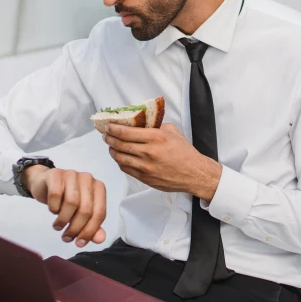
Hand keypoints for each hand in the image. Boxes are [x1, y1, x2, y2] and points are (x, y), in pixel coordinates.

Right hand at [23, 165, 106, 247]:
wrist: (44, 184)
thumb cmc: (65, 199)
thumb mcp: (79, 213)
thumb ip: (91, 226)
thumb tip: (101, 239)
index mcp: (99, 188)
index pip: (100, 213)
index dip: (90, 231)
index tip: (80, 243)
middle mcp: (88, 179)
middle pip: (86, 209)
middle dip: (76, 228)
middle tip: (66, 237)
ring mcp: (72, 174)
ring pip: (72, 202)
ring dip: (63, 219)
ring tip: (58, 226)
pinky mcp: (56, 173)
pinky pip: (56, 194)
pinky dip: (54, 207)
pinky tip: (53, 211)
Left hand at [103, 123, 221, 200]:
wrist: (194, 173)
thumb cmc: (185, 152)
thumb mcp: (172, 131)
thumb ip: (155, 126)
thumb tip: (140, 123)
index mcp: (155, 138)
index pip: (125, 132)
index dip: (113, 128)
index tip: (108, 126)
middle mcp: (148, 152)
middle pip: (119, 144)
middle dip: (109, 138)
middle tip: (106, 135)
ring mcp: (145, 167)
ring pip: (120, 158)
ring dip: (112, 150)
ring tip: (111, 146)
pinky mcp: (145, 178)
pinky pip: (126, 169)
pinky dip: (120, 162)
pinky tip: (120, 157)